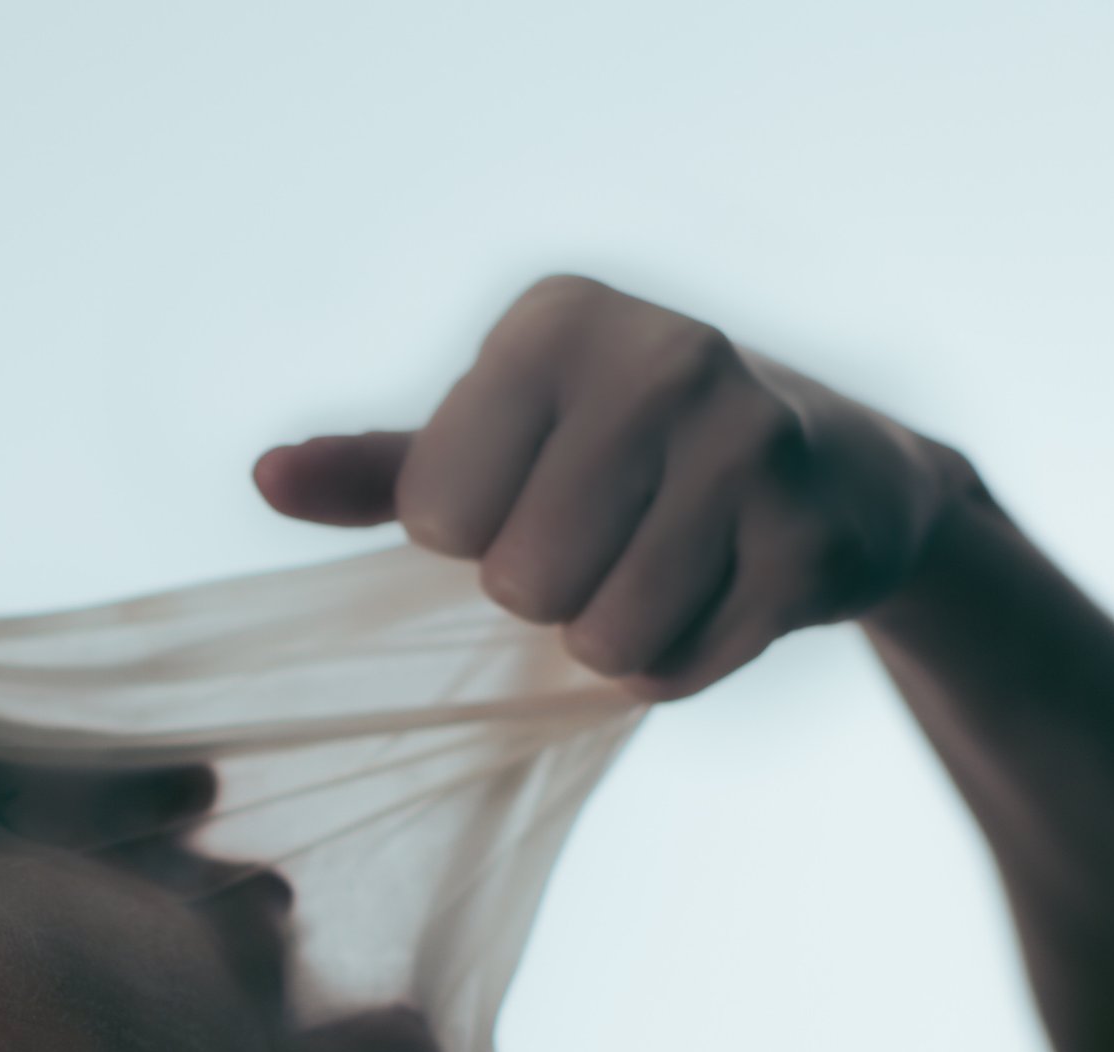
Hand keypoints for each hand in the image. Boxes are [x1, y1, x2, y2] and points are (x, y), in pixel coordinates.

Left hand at [253, 273, 966, 702]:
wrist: (845, 474)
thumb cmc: (633, 459)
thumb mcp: (503, 441)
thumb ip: (383, 471)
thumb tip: (268, 480)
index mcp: (558, 320)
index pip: (434, 511)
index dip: (470, 539)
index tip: (536, 492)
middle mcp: (662, 354)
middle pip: (516, 581)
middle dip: (546, 594)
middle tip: (610, 538)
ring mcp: (750, 441)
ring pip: (596, 637)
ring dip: (610, 638)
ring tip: (665, 565)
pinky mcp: (808, 537)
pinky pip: (672, 669)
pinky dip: (679, 662)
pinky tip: (723, 590)